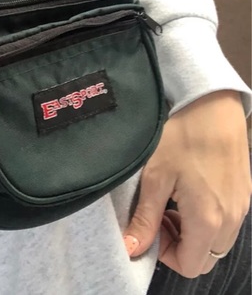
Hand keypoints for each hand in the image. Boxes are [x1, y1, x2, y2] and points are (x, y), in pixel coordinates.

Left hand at [123, 90, 251, 277]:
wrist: (213, 105)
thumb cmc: (182, 137)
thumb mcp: (155, 176)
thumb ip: (145, 217)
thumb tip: (131, 248)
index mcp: (209, 221)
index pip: (190, 266)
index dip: (165, 253)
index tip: (150, 226)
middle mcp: (232, 219)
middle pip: (205, 257)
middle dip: (179, 244)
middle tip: (159, 214)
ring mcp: (242, 206)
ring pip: (217, 241)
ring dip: (192, 231)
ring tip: (171, 200)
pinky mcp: (244, 193)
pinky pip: (227, 221)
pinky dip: (207, 218)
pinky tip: (189, 189)